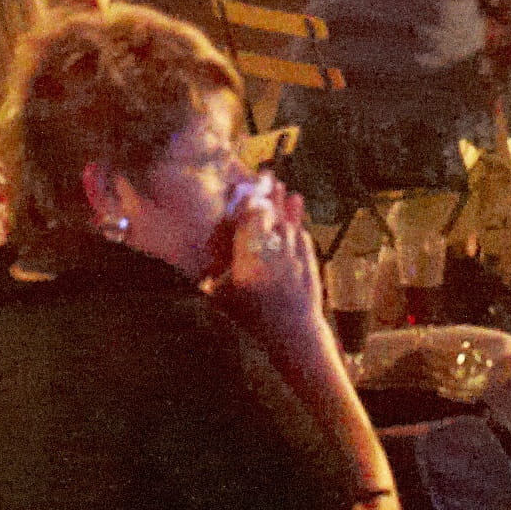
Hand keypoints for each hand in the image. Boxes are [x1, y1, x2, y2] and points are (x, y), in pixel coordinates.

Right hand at [213, 182, 325, 355]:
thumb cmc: (252, 319)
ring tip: (283, 187)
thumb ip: (213, 275)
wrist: (294, 335)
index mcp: (249, 256)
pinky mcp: (309, 259)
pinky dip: (297, 223)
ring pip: (289, 221)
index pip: (248, 218)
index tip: (244, 187)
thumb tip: (201, 263)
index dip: (247, 200)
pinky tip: (297, 213)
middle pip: (272, 213)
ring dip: (285, 203)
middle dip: (268, 193)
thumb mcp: (223, 298)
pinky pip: (301, 235)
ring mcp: (294, 253)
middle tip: (267, 174)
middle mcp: (273, 249)